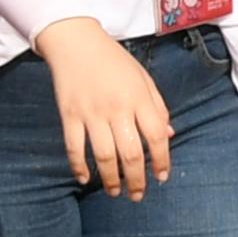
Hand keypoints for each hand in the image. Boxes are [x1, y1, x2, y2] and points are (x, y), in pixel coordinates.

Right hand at [36, 18, 171, 197]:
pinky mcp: (68, 114)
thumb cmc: (115, 61)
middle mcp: (116, 108)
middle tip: (138, 194)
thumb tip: (168, 136)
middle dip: (136, 179)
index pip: (156, 137)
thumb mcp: (144, 79)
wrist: (76, 42)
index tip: (161, 176)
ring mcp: (90, 113)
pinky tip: (85, 178)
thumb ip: (157, 107)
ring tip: (115, 192)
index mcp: (139, 99)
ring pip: (103, 155)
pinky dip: (78, 166)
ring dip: (110, 179)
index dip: (161, 160)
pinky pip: (73, 147)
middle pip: (130, 153)